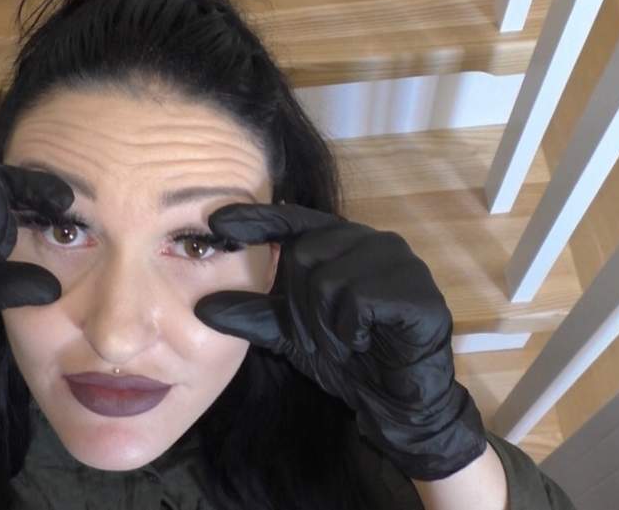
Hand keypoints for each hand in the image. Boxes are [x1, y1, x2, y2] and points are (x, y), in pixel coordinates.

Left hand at [193, 202, 486, 480]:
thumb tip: (202, 307)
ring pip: (329, 280)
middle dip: (301, 305)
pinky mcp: (416, 288)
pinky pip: (361, 300)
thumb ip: (251, 315)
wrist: (395, 400)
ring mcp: (397, 260)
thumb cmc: (346, 356)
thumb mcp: (289, 334)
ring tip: (347, 341)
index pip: (290, 220)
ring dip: (328, 324)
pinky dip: (352, 330)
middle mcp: (368, 240)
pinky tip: (365, 341)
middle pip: (305, 254)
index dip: (253, 218)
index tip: (215, 222)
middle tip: (323, 336)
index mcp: (338, 243)